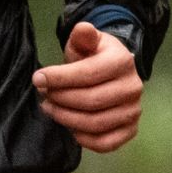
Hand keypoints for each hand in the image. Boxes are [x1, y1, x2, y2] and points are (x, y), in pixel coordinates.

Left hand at [32, 21, 142, 152]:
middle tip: (44, 96)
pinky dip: (84, 139)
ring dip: (66, 119)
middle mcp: (133, 87)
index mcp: (122, 62)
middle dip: (61, 100)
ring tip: (51, 109)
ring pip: (96, 123)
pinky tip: (70, 127)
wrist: (112, 71)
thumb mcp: (86, 42)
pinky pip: (106, 143)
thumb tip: (82, 29)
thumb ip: (82, 36)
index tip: (37, 79)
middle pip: (90, 101)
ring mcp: (134, 111)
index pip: (88, 74)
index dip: (59, 78)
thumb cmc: (93, 56)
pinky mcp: (130, 129)